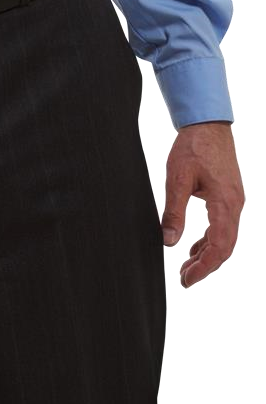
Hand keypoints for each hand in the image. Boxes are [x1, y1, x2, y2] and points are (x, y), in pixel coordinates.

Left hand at [161, 122, 244, 287]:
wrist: (208, 123)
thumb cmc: (193, 147)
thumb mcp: (177, 179)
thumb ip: (174, 212)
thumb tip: (169, 242)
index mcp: (223, 203)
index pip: (219, 247)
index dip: (204, 268)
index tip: (187, 280)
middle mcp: (234, 205)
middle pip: (225, 247)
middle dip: (205, 266)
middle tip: (185, 279)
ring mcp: (235, 200)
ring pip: (226, 238)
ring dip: (207, 255)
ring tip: (187, 267)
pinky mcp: (230, 196)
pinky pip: (224, 226)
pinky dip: (210, 240)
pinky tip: (194, 247)